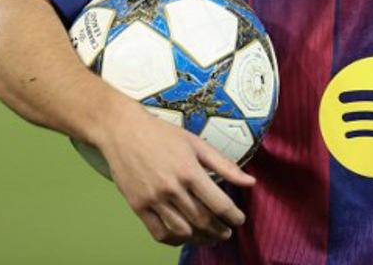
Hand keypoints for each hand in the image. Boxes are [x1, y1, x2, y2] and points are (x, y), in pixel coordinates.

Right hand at [97, 102, 255, 246]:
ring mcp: (153, 199)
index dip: (233, 216)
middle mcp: (172, 188)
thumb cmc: (162, 134)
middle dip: (219, 230)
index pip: (218, 204)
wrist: (123, 131)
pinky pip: (159, 233)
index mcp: (190, 171)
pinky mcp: (138, 207)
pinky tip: (185, 236)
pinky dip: (175, 240)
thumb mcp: (197, 144)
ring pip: (182, 230)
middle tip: (227, 232)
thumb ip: (224, 165)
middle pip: (202, 220)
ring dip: (200, 238)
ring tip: (210, 238)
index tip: (239, 220)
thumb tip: (250, 182)